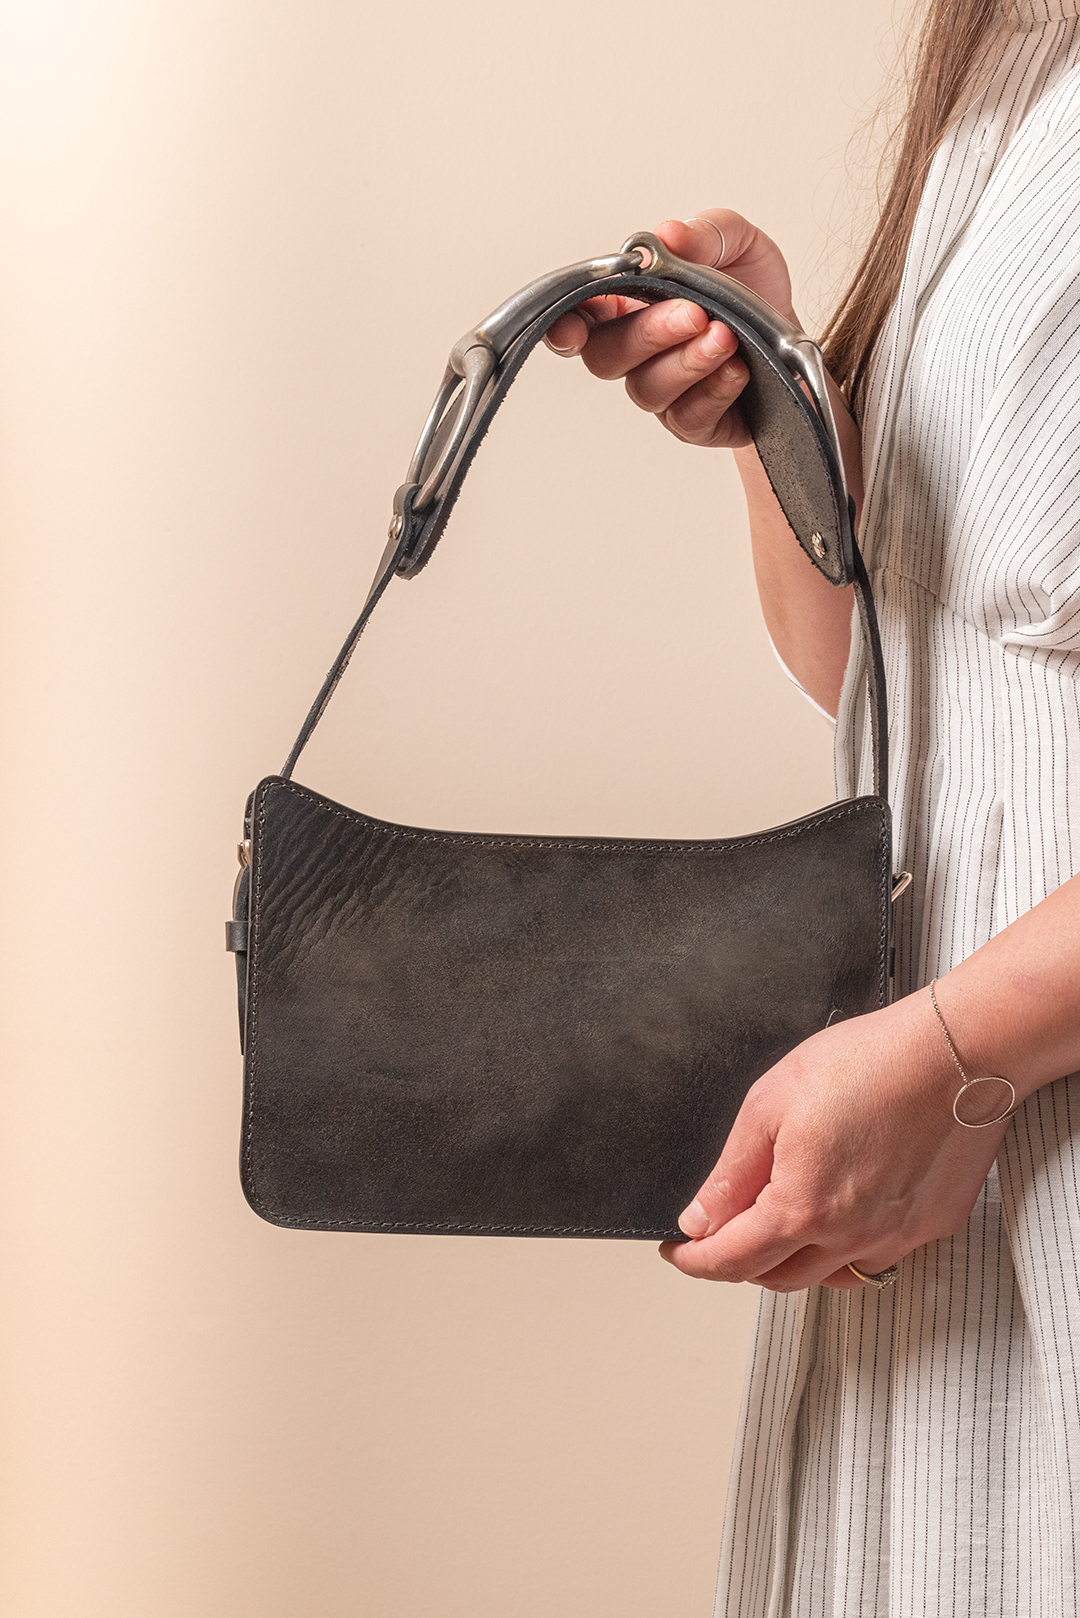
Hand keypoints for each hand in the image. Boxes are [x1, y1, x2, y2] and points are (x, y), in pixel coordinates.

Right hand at [544, 210, 797, 449]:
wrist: (796, 337)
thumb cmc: (752, 290)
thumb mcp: (738, 243)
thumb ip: (704, 234)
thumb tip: (667, 234)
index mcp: (628, 305)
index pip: (579, 317)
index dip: (565, 325)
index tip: (572, 327)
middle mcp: (635, 354)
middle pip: (606, 358)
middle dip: (649, 334)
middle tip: (695, 314)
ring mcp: (662, 394)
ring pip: (648, 390)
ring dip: (688, 361)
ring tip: (726, 337)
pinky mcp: (693, 424)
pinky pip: (689, 417)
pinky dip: (714, 389)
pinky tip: (738, 369)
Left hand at [659, 989, 1010, 1290]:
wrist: (956, 1052)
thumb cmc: (868, 1062)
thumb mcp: (770, 1103)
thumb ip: (732, 1172)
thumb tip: (699, 1220)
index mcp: (802, 1207)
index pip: (732, 1262)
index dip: (695, 1262)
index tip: (678, 1252)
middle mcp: (851, 1236)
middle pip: (779, 1279)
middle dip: (741, 1262)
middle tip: (724, 1232)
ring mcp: (896, 1237)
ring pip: (830, 1277)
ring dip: (796, 1261)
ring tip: (783, 1224)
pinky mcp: (932, 1225)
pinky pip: (878, 1256)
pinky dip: (849, 1247)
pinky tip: (844, 1212)